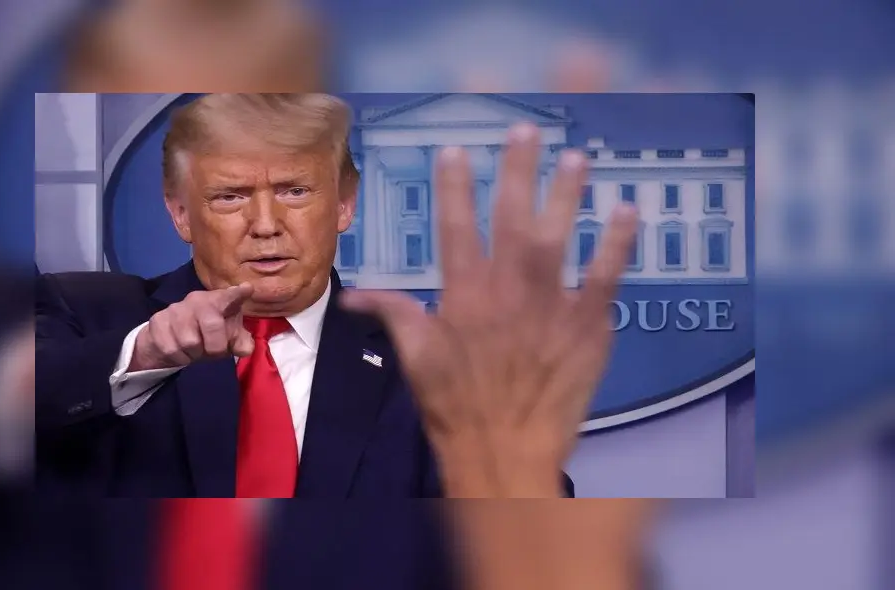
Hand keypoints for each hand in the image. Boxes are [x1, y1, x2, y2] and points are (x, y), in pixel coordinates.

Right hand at [129, 283, 254, 371]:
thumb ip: (239, 343)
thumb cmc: (205, 335)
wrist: (166, 339)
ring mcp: (175, 309)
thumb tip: (245, 349)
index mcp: (218, 301)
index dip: (237, 294)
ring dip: (195, 353)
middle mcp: (197, 300)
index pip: (228, 296)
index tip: (247, 289)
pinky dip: (180, 357)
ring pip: (190, 342)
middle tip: (214, 351)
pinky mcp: (158, 321)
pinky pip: (172, 349)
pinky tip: (180, 351)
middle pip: (212, 325)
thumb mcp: (226, 339)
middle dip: (216, 346)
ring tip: (194, 349)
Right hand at [342, 123, 637, 496]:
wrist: (506, 452)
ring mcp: (550, 305)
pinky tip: (627, 211)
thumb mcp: (416, 358)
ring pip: (559, 237)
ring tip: (577, 157)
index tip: (456, 150)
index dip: (454, 186)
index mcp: (462, 294)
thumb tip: (352, 295)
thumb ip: (392, 315)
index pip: (454, 227)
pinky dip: (617, 243)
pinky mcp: (587, 326)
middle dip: (517, 170)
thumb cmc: (455, 406)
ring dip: (567, 194)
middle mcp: (506, 289)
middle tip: (527, 130)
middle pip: (511, 217)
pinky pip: (605, 277)